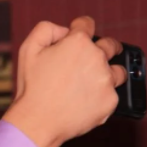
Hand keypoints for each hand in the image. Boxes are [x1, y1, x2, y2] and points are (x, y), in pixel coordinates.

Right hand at [3, 16, 126, 146]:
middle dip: (104, 47)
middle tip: (93, 57)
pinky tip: (85, 102)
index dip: (80, 27)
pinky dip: (101, 97)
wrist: (38, 121)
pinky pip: (113, 95)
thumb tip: (64, 31)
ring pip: (119, 71)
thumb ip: (46, 30)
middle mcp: (97, 58)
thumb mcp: (28, 49)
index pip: (87, 24)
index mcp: (78, 43)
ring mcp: (106, 81)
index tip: (77, 33)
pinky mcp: (110, 101)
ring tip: (91, 83)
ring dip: (108, 73)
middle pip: (111, 45)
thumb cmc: (32, 86)